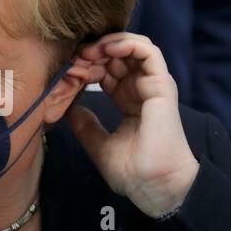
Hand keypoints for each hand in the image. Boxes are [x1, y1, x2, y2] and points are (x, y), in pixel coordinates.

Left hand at [66, 32, 199, 218]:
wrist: (155, 186)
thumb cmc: (134, 173)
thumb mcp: (100, 146)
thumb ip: (86, 126)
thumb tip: (71, 109)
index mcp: (130, 102)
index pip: (108, 71)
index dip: (88, 66)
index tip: (69, 72)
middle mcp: (142, 91)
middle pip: (118, 57)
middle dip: (94, 52)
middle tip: (74, 59)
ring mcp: (153, 86)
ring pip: (134, 48)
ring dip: (108, 44)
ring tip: (89, 52)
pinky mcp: (161, 85)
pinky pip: (148, 52)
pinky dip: (127, 44)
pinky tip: (107, 49)